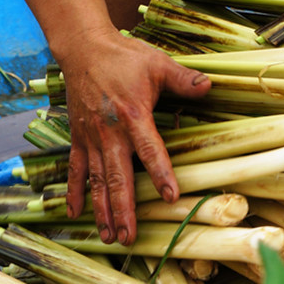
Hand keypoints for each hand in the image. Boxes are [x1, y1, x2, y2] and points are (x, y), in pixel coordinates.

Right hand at [60, 29, 209, 244]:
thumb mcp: (157, 63)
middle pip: (118, 175)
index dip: (160, 172)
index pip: (150, 149)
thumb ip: (183, 79)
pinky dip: (74, 191)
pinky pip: (75, 168)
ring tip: (108, 236)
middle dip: (123, 208)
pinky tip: (75, 213)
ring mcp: (92, 136)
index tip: (170, 196)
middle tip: (129, 236)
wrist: (84, 48)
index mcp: (133, 114)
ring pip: (97, 179)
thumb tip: (210, 86)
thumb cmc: (124, 56)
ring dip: (102, 209)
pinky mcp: (78, 137)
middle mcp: (110, 131)